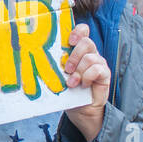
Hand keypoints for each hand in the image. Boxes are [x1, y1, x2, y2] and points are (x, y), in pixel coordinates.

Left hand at [64, 23, 110, 141]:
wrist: (80, 110)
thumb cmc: (69, 91)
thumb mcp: (60, 75)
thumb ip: (56, 63)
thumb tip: (37, 56)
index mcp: (80, 50)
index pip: (83, 31)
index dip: (78, 31)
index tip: (69, 40)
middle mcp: (91, 53)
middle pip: (87, 42)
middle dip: (74, 55)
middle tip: (67, 69)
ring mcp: (99, 63)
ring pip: (90, 57)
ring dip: (79, 71)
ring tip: (72, 82)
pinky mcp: (105, 74)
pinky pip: (97, 69)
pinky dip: (88, 77)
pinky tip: (83, 85)